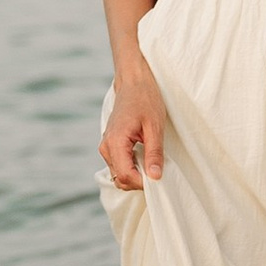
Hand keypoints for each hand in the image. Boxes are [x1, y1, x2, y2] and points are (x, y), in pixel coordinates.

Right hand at [101, 60, 167, 189]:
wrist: (133, 82)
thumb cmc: (145, 99)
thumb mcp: (155, 127)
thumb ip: (154, 153)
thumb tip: (155, 177)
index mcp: (116, 142)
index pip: (126, 176)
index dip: (143, 183)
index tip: (159, 177)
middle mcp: (106, 147)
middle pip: (121, 179)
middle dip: (139, 181)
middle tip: (157, 169)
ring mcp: (106, 147)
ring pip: (119, 175)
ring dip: (136, 175)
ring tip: (152, 161)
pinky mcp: (110, 146)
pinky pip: (119, 166)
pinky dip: (132, 168)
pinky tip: (144, 157)